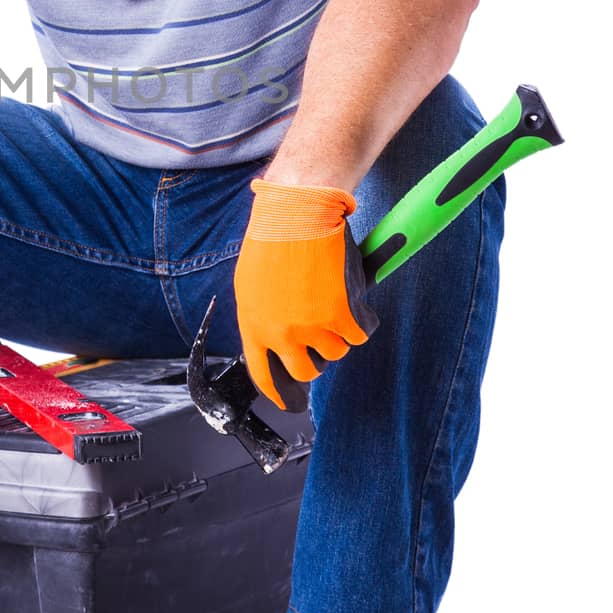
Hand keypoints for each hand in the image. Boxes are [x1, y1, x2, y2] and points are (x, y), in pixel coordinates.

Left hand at [233, 178, 379, 410]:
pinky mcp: (341, 316)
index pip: (263, 374)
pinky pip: (359, 334)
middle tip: (322, 337)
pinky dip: (361, 318)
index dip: (278, 391)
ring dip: (339, 331)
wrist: (297, 213)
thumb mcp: (252, 282)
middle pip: (306, 370)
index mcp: (253, 325)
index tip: (287, 399)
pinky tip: (352, 296)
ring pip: (336, 351)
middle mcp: (281, 333)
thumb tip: (276, 334)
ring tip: (334, 300)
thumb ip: (263, 313)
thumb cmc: (273, 238)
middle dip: (317, 358)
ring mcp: (311, 327)